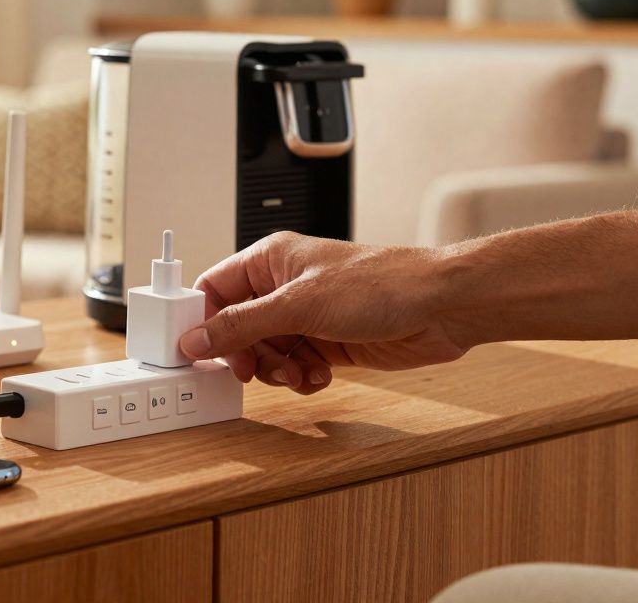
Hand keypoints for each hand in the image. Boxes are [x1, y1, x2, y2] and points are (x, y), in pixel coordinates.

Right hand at [177, 232, 469, 394]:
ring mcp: (307, 316)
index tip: (200, 352)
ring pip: (266, 353)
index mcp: (270, 260)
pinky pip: (295, 366)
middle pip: (237, 329)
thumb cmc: (381, 284)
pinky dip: (302, 377)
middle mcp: (285, 287)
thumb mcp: (298, 305)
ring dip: (277, 371)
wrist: (441, 308)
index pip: (214, 289)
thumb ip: (241, 325)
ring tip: (299, 372)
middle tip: (255, 371)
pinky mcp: (328, 342)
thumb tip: (196, 339)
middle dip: (246, 355)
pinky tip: (321, 375)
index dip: (203, 322)